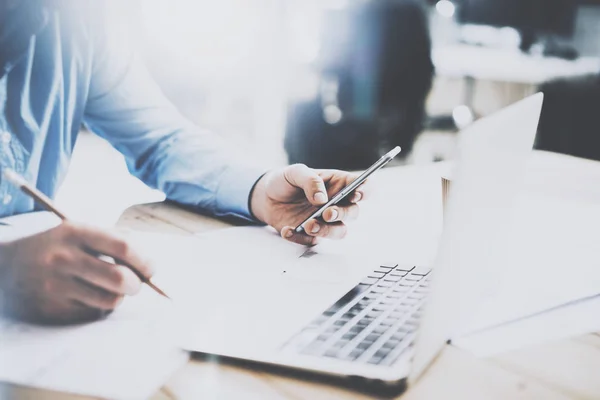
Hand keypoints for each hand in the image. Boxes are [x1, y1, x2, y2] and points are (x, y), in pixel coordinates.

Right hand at [0, 221, 152, 323]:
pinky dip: (97, 308)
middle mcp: (64, 258)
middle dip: (136, 284)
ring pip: (110, 300)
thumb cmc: (56, 247)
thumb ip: (113, 242)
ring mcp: (56, 286)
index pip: (123, 246)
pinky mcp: (51, 309)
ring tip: (106, 289)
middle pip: (120, 279)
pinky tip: (85, 297)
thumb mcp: (79, 232)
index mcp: (75, 233)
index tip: (151, 269)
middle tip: (135, 284)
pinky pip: (92, 314)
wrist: (6, 265)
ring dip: (117, 297)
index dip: (144, 261)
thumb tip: (149, 267)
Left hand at [250, 164, 369, 244]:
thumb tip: (321, 198)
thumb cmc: (286, 181)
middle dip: (343, 214)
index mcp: (339, 184)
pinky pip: (313, 241)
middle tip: (327, 213)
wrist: (266, 197)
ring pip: (340, 232)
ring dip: (327, 231)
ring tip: (308, 224)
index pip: (363, 187)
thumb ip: (310, 181)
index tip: (356, 194)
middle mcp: (337, 204)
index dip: (365, 190)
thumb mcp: (295, 172)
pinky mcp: (312, 235)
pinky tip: (288, 230)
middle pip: (353, 212)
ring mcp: (326, 221)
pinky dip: (300, 238)